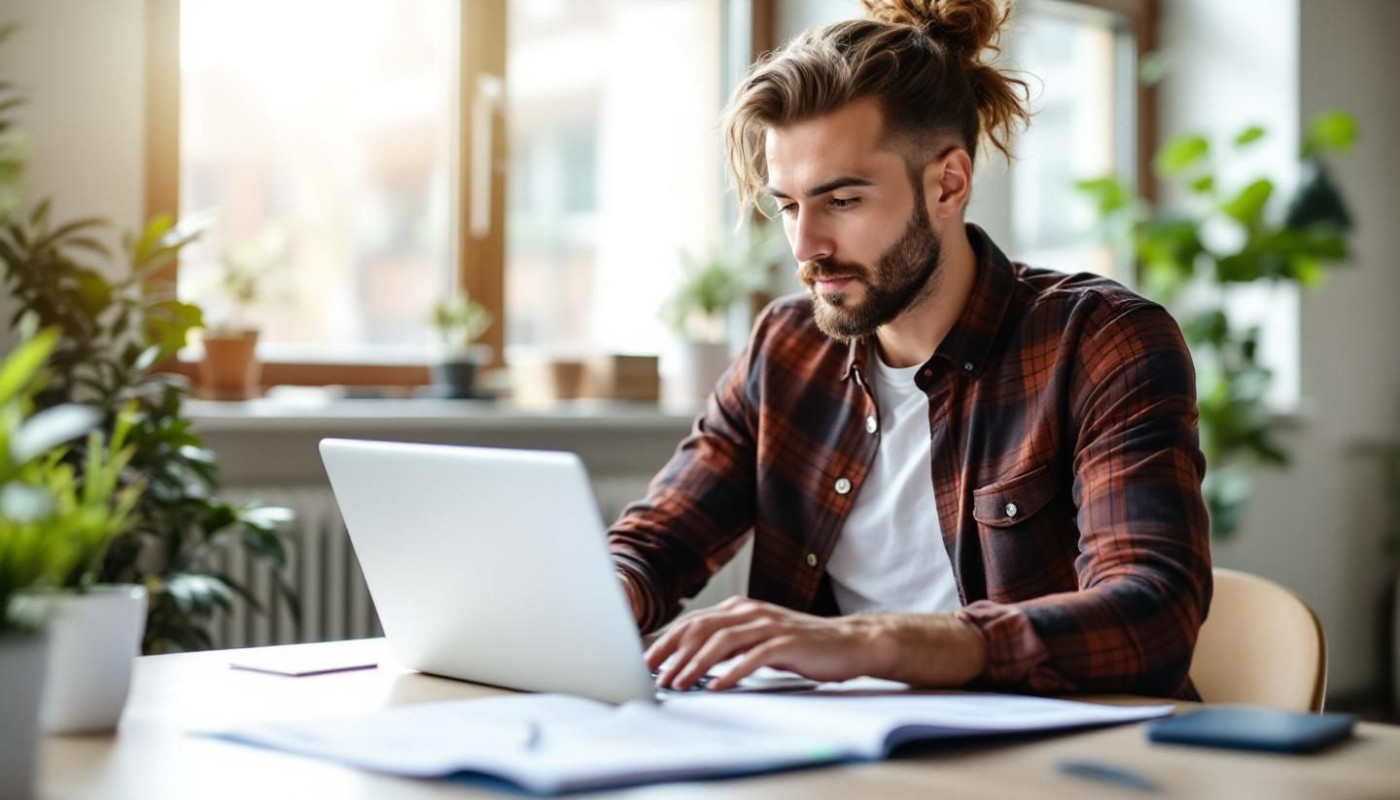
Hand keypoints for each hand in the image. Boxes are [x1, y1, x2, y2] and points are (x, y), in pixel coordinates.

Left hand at [645, 597, 893, 690]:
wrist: (849, 641)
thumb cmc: (801, 645)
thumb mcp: (759, 638)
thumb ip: (730, 643)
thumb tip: (692, 660)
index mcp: (741, 609)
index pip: (695, 622)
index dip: (668, 641)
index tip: (647, 660)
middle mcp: (751, 612)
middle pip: (702, 628)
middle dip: (673, 652)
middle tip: (654, 673)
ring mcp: (769, 626)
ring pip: (722, 641)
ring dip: (696, 664)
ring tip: (678, 683)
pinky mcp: (788, 643)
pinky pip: (754, 657)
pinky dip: (732, 673)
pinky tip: (718, 687)